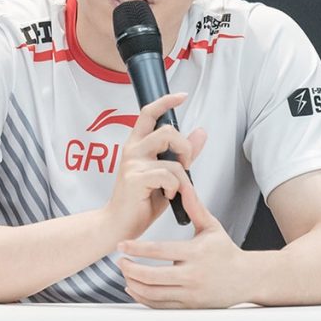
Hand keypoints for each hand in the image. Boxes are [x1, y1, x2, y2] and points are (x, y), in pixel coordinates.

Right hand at [103, 92, 206, 240]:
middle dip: (185, 148)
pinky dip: (174, 187)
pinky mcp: (135, 179)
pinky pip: (168, 175)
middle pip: (167, 131)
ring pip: (171, 156)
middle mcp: (132, 150)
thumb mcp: (166, 174)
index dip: (165, 101)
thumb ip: (182, 153)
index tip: (181, 96)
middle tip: (186, 165)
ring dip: (183, 175)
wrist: (119, 224)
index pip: (149, 113)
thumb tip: (200, 132)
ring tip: (175, 187)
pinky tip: (167, 195)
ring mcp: (132, 164)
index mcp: (137, 145)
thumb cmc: (141, 200)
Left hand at [117, 181, 246, 308]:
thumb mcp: (211, 226)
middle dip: (130, 269)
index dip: (137, 248)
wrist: (246, 279)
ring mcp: (190, 293)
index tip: (122, 245)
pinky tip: (135, 289)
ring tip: (125, 273)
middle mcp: (191, 275)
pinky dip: (143, 298)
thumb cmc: (227, 252)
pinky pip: (160, 305)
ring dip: (133, 284)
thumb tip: (184, 186)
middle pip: (151, 276)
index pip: (159, 251)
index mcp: (195, 253)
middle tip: (120, 261)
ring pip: (153, 294)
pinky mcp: (189, 306)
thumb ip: (195, 207)